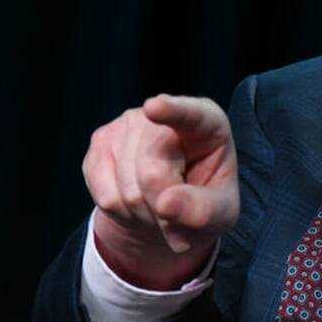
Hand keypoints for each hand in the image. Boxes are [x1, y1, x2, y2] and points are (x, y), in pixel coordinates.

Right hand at [82, 94, 239, 289]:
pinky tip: (137, 202)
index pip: (191, 114)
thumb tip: (165, 204)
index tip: (154, 107)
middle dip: (164, 205)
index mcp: (209, 122)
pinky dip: (123, 214)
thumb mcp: (221, 211)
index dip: (172, 110)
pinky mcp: (100, 142)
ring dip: (145, 212)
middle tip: (177, 209)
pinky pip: (107, 197)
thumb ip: (203, 209)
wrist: (169, 205)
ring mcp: (128, 123)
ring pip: (128, 190)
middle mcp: (166, 112)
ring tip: (160, 203)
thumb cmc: (204, 201)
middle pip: (153, 173)